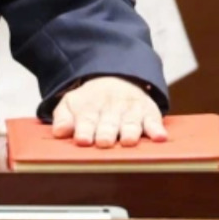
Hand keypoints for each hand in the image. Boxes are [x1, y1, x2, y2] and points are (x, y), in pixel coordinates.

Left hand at [50, 76, 166, 147]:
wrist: (116, 76)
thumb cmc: (91, 100)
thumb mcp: (72, 103)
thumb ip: (64, 118)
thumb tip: (59, 132)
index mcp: (90, 108)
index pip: (86, 120)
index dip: (84, 130)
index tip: (82, 140)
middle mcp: (111, 109)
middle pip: (108, 122)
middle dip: (106, 132)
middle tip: (104, 143)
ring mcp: (131, 110)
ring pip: (131, 122)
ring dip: (130, 131)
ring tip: (128, 141)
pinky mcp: (149, 111)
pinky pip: (154, 120)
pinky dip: (157, 129)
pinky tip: (159, 137)